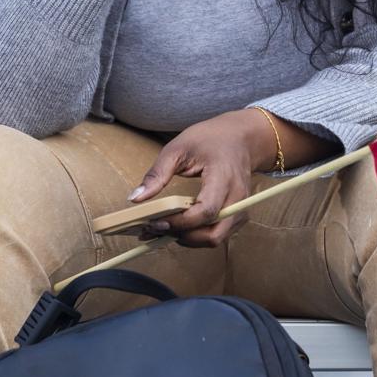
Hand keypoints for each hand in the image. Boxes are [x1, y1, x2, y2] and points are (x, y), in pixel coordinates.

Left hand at [127, 110, 274, 250]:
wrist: (240, 137)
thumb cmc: (210, 139)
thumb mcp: (178, 148)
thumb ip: (157, 174)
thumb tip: (135, 199)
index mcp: (224, 176)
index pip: (205, 211)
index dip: (180, 222)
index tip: (155, 222)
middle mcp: (238, 196)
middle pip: (214, 234)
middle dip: (183, 237)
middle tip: (157, 228)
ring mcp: (241, 207)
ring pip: (216, 238)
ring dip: (189, 239)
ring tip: (164, 228)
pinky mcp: (238, 214)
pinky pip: (219, 233)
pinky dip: (197, 236)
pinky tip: (179, 226)